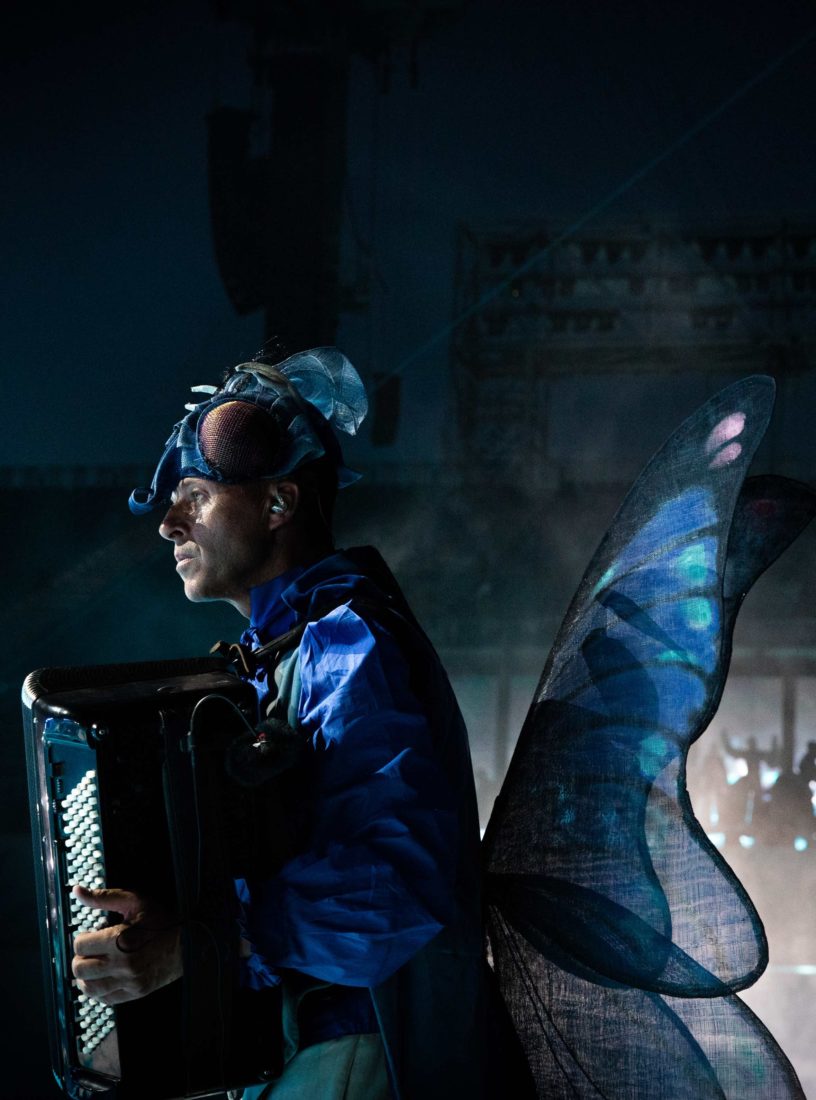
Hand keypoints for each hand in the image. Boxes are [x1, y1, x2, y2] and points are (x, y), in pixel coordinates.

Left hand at [71, 885, 182, 1004]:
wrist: (190, 942)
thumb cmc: (162, 919)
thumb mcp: (135, 901)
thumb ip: (103, 897)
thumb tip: (77, 890)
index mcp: (119, 939)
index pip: (79, 946)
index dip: (82, 938)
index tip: (90, 935)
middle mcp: (122, 964)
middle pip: (79, 969)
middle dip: (80, 958)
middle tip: (89, 951)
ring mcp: (129, 981)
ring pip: (88, 988)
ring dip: (87, 977)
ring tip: (95, 965)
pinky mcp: (135, 993)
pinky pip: (105, 999)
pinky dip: (99, 990)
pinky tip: (105, 978)